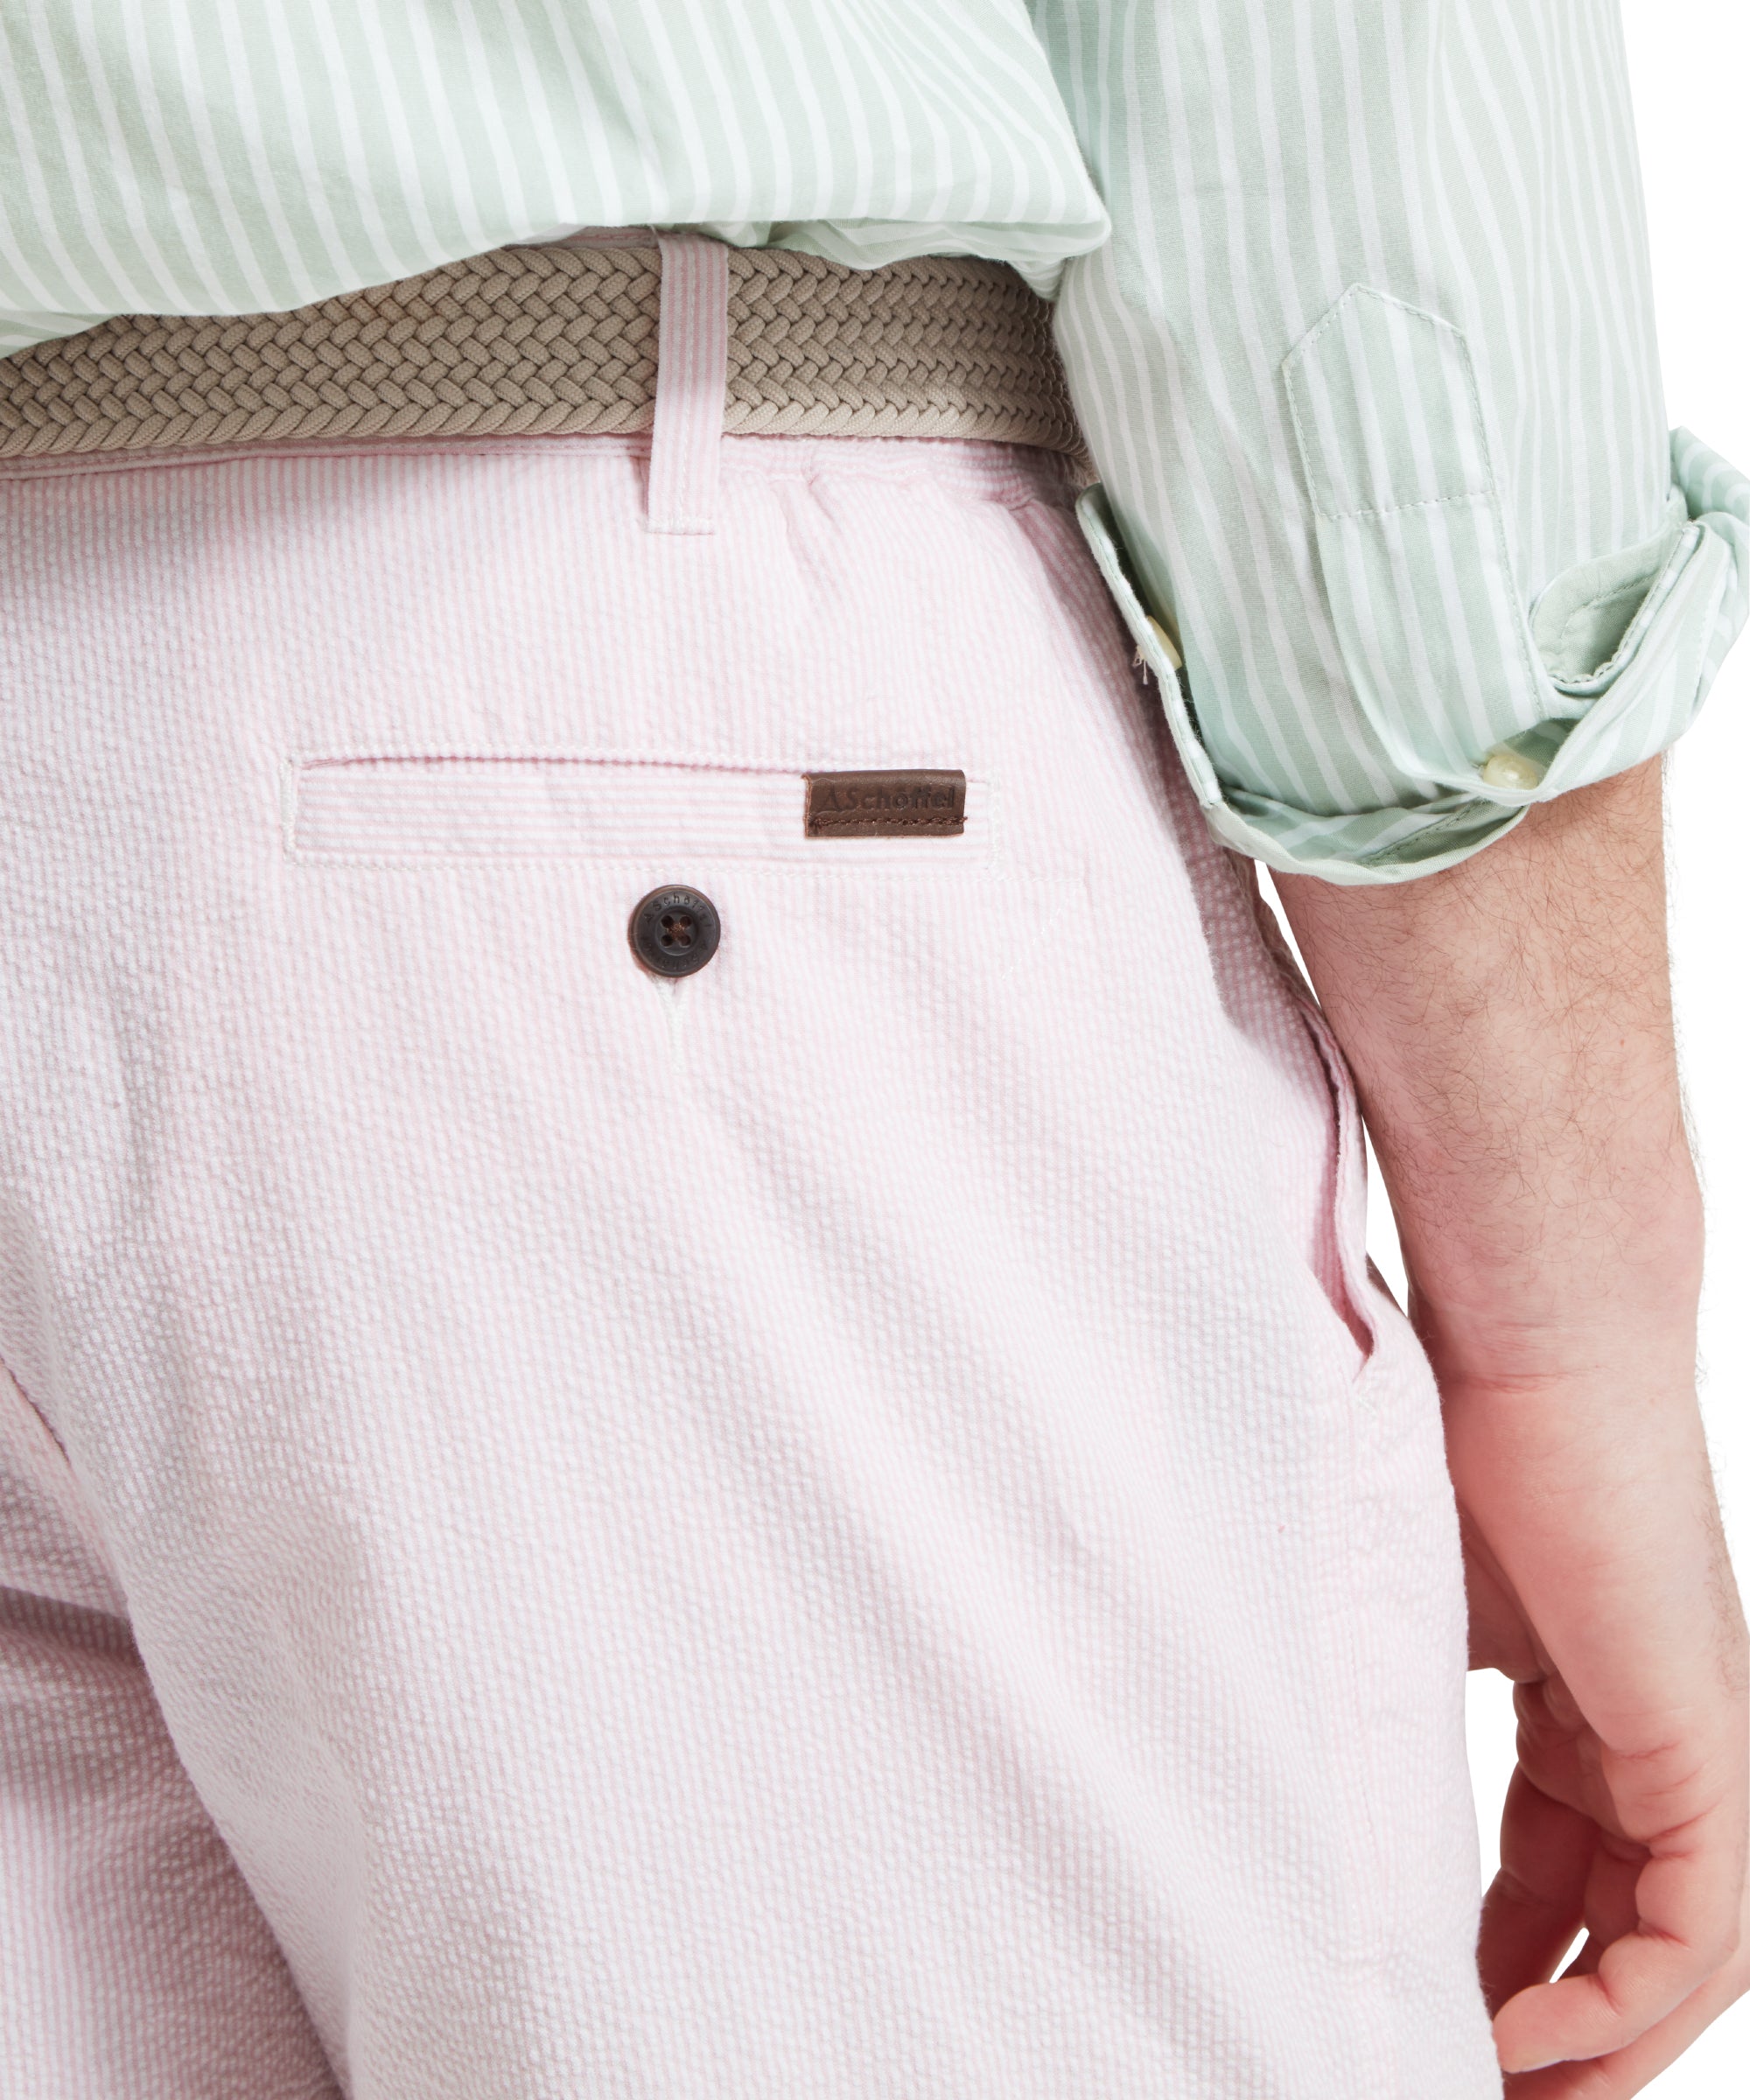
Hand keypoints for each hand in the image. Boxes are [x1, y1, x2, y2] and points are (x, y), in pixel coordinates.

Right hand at [1444, 1344, 1747, 2097]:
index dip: (1504, 1970)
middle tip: (1466, 2092)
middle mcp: (1663, 1742)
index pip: (1567, 1880)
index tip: (1430, 2023)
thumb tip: (1315, 1762)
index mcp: (1593, 1710)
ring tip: (1494, 2095)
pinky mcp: (1712, 1748)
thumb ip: (1401, 1700)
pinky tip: (1527, 2043)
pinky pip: (1698, 1927)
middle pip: (1626, 1935)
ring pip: (1680, 1954)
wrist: (1529, 1346)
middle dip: (1557, 2036)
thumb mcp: (1418, 1609)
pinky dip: (1624, 2005)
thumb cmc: (1457, 1436)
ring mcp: (1700, 1748)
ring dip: (1595, 2046)